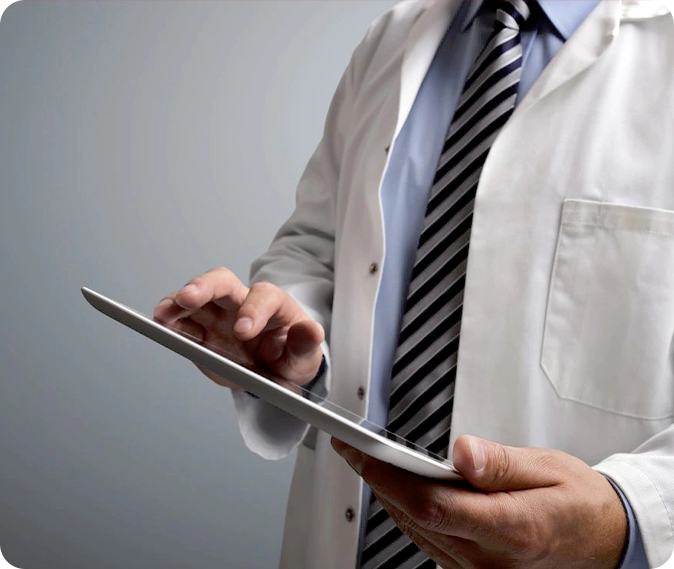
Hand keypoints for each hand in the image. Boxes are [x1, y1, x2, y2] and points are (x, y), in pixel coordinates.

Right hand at [153, 267, 324, 389]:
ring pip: (196, 297)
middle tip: (187, 298)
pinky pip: (183, 321)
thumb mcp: (306, 356)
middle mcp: (243, 302)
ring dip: (177, 303)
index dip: (252, 310)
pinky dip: (171, 322)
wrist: (275, 370)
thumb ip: (306, 345)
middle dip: (204, 287)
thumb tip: (312, 331)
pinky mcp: (202, 330)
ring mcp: (219, 314)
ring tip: (163, 314)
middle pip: (222, 282)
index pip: (263, 297)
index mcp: (273, 305)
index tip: (242, 332)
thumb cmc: (292, 356)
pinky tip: (163, 326)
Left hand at [332, 435, 627, 568]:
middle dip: (377, 480)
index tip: (361, 451)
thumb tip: (462, 452)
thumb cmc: (581, 503)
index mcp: (512, 529)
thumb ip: (502, 463)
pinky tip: (400, 491)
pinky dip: (409, 514)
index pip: (432, 503)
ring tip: (367, 461)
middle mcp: (491, 560)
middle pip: (416, 517)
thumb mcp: (549, 470)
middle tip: (353, 446)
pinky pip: (430, 542)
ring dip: (388, 496)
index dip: (388, 478)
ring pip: (417, 531)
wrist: (605, 540)